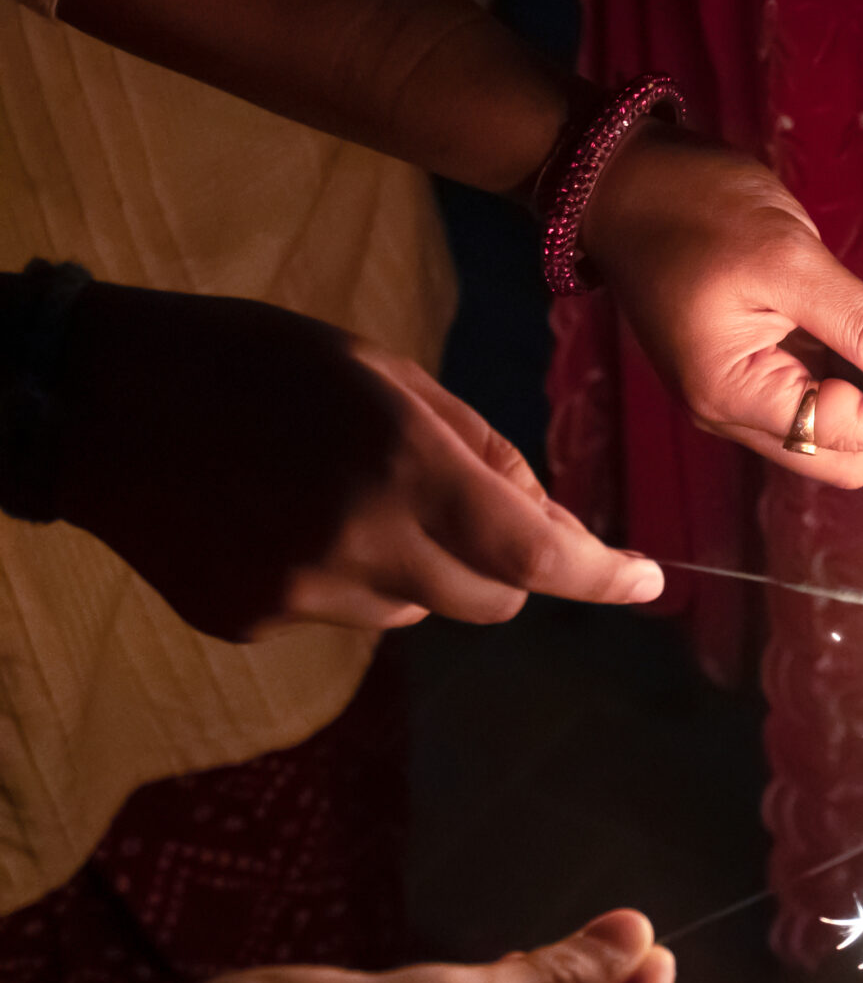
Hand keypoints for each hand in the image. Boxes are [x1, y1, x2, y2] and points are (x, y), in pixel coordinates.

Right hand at [51, 281, 661, 640]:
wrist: (94, 398)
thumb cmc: (255, 361)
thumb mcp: (385, 374)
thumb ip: (479, 450)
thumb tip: (551, 521)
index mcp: (407, 466)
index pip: (538, 555)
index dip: (604, 577)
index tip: (648, 583)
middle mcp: (363, 543)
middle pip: (492, 601)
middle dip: (504, 565)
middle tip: (460, 504)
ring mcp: (302, 593)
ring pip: (416, 610)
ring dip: (413, 567)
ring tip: (339, 493)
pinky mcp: (251, 621)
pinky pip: (339, 613)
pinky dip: (340, 577)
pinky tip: (282, 519)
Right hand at [581, 127, 862, 485]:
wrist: (622, 174)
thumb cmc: (692, 206)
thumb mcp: (791, 260)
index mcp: (733, 394)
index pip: (849, 439)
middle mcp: (732, 408)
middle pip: (847, 452)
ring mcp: (740, 389)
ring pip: (840, 422)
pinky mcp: (751, 362)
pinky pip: (823, 383)